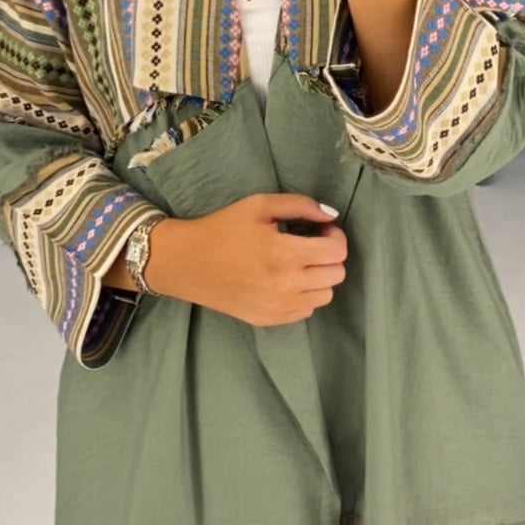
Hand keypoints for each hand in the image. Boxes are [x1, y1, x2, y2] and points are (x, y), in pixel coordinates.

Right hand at [148, 193, 347, 325]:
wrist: (186, 263)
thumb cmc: (222, 228)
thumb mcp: (259, 205)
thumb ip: (300, 205)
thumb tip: (331, 215)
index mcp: (285, 254)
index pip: (337, 252)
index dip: (334, 236)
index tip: (320, 229)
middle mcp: (286, 285)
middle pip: (336, 274)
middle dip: (329, 256)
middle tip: (310, 245)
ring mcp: (278, 307)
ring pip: (326, 295)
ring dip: (319, 277)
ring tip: (298, 264)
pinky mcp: (269, 320)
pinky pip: (306, 310)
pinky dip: (304, 295)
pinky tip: (285, 281)